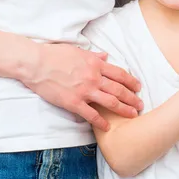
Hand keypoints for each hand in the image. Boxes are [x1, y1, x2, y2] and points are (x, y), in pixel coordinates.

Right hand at [22, 43, 142, 131]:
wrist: (37, 64)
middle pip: (119, 89)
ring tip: (133, 115)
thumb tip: (105, 56)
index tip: (138, 87)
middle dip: (132, 98)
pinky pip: (91, 115)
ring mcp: (84, 91)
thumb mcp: (78, 51)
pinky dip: (101, 122)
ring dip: (124, 109)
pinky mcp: (73, 103)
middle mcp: (94, 78)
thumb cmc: (55, 55)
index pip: (119, 74)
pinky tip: (108, 127)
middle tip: (141, 104)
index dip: (131, 81)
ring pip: (110, 102)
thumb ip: (93, 56)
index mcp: (95, 64)